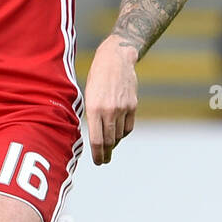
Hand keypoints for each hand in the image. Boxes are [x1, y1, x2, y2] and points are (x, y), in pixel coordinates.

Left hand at [83, 35, 138, 164]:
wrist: (115, 59)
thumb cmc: (96, 77)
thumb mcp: (88, 95)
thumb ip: (91, 116)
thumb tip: (93, 137)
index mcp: (94, 108)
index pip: (97, 140)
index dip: (97, 154)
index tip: (98, 162)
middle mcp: (110, 110)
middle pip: (109, 141)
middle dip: (105, 154)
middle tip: (103, 160)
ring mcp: (123, 108)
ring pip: (119, 135)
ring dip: (113, 143)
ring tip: (108, 147)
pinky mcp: (133, 105)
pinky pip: (128, 127)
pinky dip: (122, 133)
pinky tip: (117, 134)